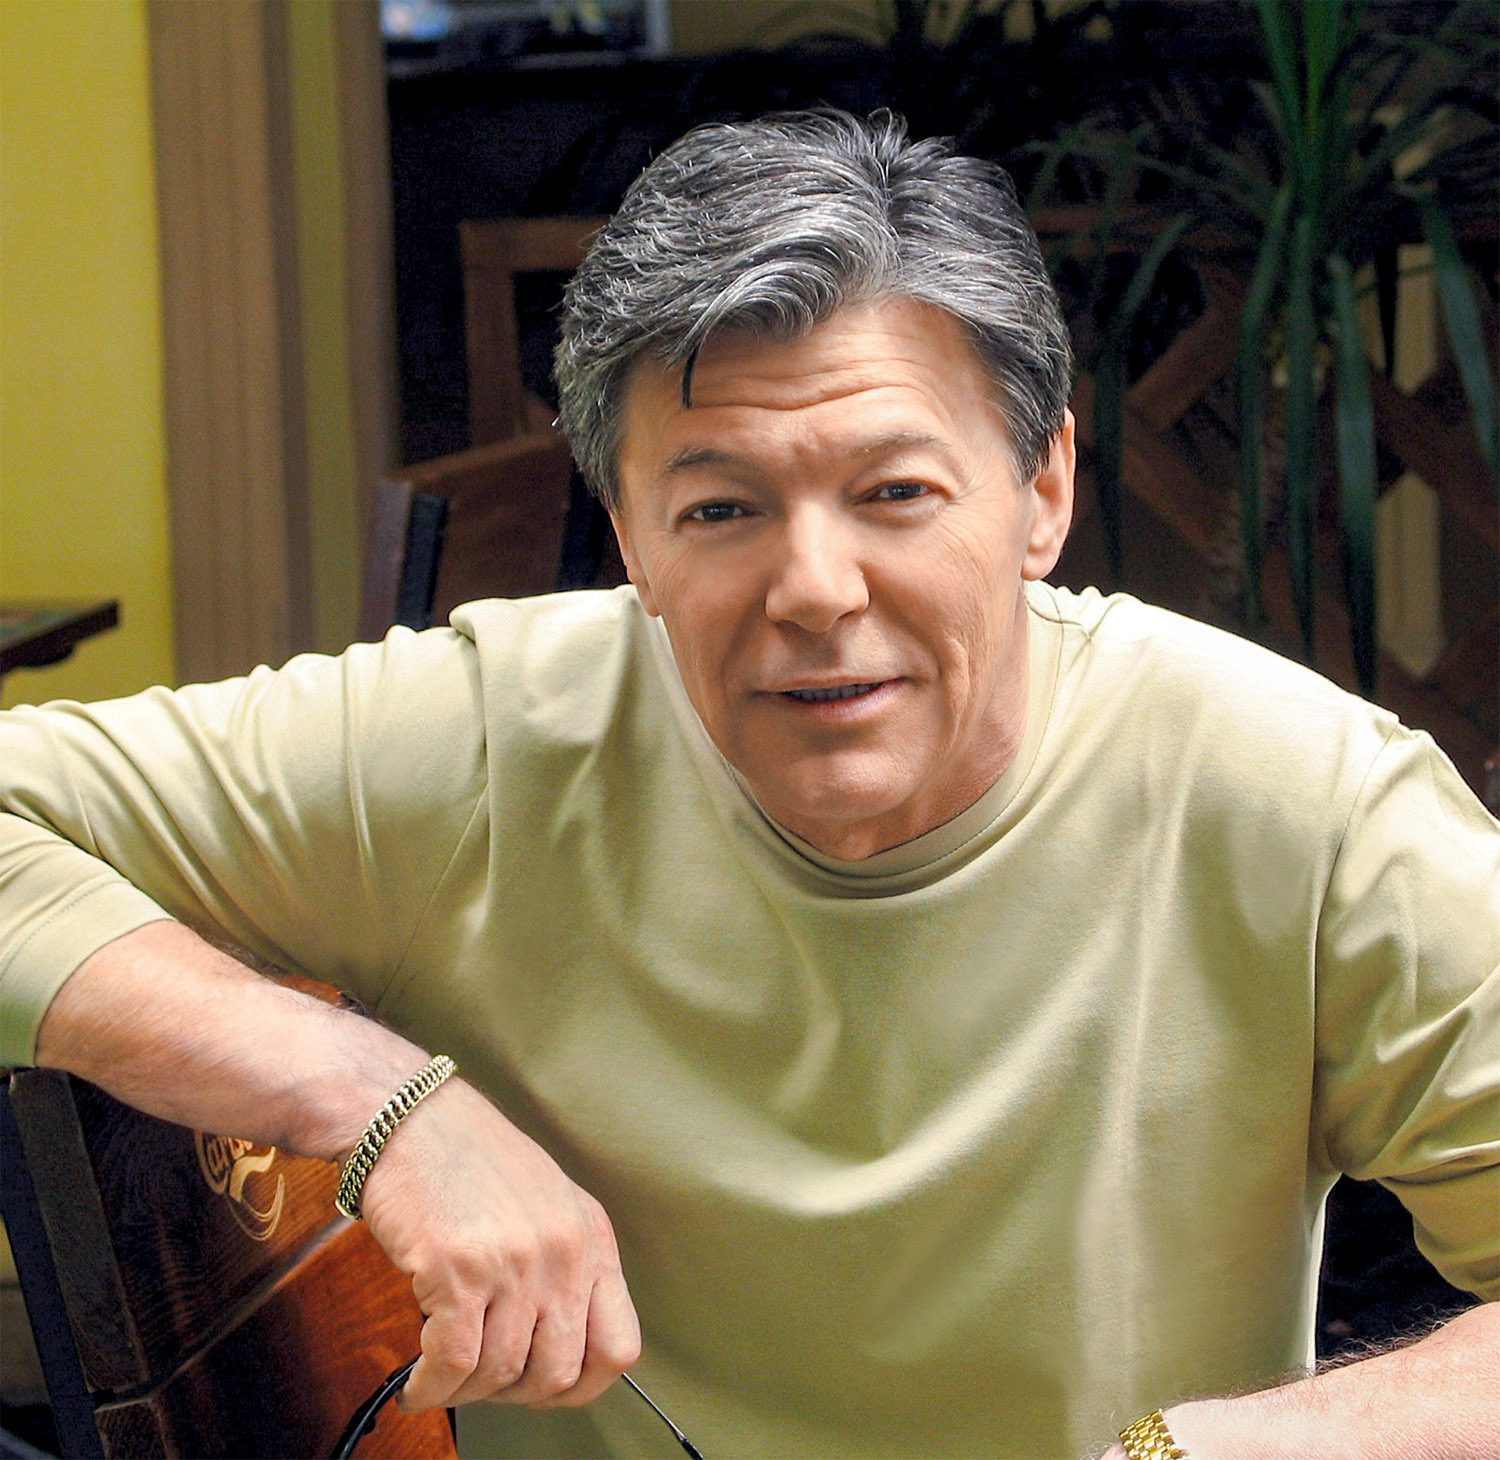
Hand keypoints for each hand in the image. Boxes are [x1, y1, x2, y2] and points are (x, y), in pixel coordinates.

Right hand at [355, 1077, 641, 1410]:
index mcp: (591, 1238)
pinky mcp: (459, 1271)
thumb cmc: (471, 1159)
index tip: (545, 1387)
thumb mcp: (548, 1203)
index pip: (618, 1346)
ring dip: (465, 1392)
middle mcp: (562, 1253)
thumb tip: (560, 1343)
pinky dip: (431, 1387)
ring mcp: (514, 1263)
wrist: (412, 1118)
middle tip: (485, 1385)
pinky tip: (419, 1382)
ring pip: (500, 1375)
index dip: (582, 1383)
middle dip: (516, 1395)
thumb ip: (565, 1266)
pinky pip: (453, 1364)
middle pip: (557, 1374)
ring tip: (443, 1378)